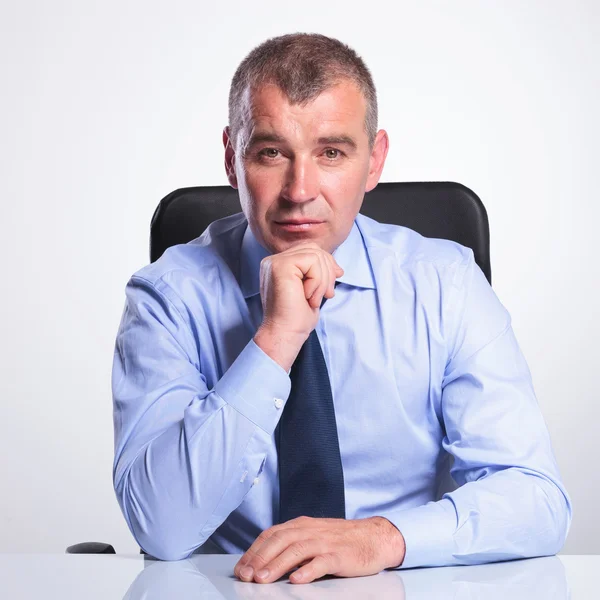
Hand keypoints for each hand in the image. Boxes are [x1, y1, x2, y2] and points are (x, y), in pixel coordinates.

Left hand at [233, 516, 405, 584]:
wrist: (373, 537)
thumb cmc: (340, 540)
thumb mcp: (312, 536)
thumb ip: (291, 544)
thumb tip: (264, 561)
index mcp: (301, 525)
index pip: (271, 534)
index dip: (254, 551)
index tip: (241, 567)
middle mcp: (310, 530)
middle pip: (280, 541)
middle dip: (260, 559)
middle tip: (246, 576)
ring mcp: (325, 542)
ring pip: (296, 550)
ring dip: (277, 565)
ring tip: (263, 580)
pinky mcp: (340, 555)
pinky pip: (322, 562)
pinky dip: (308, 570)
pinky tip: (297, 580)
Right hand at [254, 242, 343, 370]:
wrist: (285, 334)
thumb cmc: (297, 318)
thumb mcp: (313, 291)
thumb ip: (319, 275)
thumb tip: (337, 268)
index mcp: (280, 265)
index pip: (310, 251)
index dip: (327, 266)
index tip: (331, 288)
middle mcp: (274, 260)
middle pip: (314, 249)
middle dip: (328, 272)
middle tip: (327, 295)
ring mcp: (275, 261)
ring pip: (315, 255)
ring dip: (323, 280)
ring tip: (314, 299)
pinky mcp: (280, 266)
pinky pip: (312, 261)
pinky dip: (317, 281)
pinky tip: (308, 297)